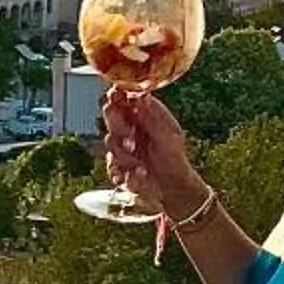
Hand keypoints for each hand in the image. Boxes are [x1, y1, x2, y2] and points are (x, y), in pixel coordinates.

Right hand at [100, 88, 207, 221]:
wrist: (173, 188)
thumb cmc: (174, 158)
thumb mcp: (169, 136)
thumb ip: (152, 117)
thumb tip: (141, 95)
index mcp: (142, 115)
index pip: (122, 98)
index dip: (115, 96)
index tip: (113, 98)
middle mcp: (128, 128)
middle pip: (111, 116)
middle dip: (119, 127)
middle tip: (131, 140)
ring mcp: (120, 146)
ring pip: (110, 141)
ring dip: (125, 154)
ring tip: (142, 165)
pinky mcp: (116, 166)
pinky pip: (112, 166)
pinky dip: (125, 172)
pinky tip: (139, 176)